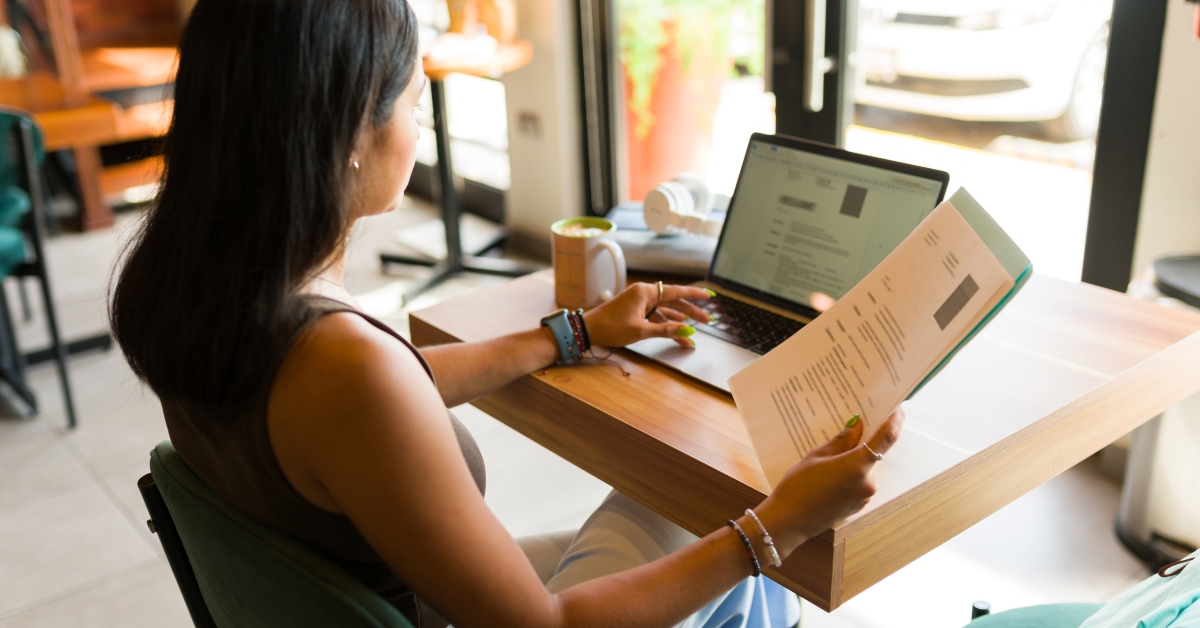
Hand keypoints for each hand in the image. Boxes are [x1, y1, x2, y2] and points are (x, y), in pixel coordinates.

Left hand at [582, 282, 711, 348]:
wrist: (588, 329)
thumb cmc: (611, 327)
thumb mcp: (641, 330)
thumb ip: (666, 330)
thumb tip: (688, 332)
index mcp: (645, 292)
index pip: (676, 291)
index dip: (694, 295)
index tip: (709, 296)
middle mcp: (644, 293)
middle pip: (673, 301)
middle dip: (690, 311)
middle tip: (706, 320)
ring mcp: (639, 302)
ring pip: (665, 309)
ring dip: (679, 320)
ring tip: (694, 330)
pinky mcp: (635, 310)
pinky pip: (655, 315)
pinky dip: (666, 322)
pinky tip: (677, 327)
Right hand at [754, 409, 905, 555]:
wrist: (788, 521)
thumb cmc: (798, 487)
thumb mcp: (817, 456)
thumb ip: (842, 440)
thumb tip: (858, 426)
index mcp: (858, 466)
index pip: (887, 437)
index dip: (896, 419)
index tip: (897, 407)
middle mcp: (868, 482)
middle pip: (877, 452)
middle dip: (868, 438)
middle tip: (855, 424)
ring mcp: (865, 496)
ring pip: (869, 466)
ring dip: (859, 455)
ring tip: (836, 449)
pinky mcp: (859, 505)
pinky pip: (862, 480)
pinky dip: (854, 470)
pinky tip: (834, 468)